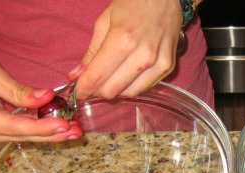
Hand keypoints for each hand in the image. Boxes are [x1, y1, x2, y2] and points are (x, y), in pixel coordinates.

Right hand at [0, 45, 81, 145]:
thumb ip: (16, 90)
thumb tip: (46, 98)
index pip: (14, 127)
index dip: (41, 127)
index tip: (64, 125)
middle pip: (19, 135)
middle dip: (50, 134)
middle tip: (77, 132)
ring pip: (18, 136)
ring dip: (46, 133)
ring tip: (72, 130)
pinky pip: (13, 131)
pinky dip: (34, 128)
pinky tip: (55, 126)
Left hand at [69, 0, 183, 99]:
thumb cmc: (133, 4)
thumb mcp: (104, 21)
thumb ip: (91, 52)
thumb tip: (76, 75)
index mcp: (122, 40)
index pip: (98, 76)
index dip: (84, 89)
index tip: (77, 93)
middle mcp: (142, 55)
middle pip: (113, 90)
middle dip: (98, 91)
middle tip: (92, 84)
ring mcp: (158, 64)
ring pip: (129, 93)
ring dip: (115, 91)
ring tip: (109, 80)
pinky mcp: (168, 68)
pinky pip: (145, 88)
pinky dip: (131, 87)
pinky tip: (126, 77)